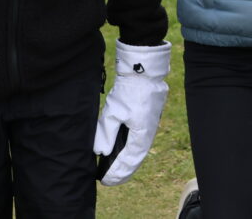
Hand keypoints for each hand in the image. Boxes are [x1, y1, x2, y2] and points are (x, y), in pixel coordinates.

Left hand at [94, 40, 170, 184]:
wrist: (144, 71)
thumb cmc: (128, 91)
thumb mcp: (113, 112)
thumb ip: (106, 134)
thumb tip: (101, 152)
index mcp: (141, 134)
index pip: (129, 160)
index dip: (118, 172)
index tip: (106, 181)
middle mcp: (148, 132)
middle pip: (135, 158)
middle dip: (123, 171)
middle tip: (110, 181)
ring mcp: (150, 125)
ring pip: (138, 149)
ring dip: (127, 160)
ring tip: (116, 170)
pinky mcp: (149, 117)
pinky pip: (140, 139)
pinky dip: (131, 149)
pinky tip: (124, 150)